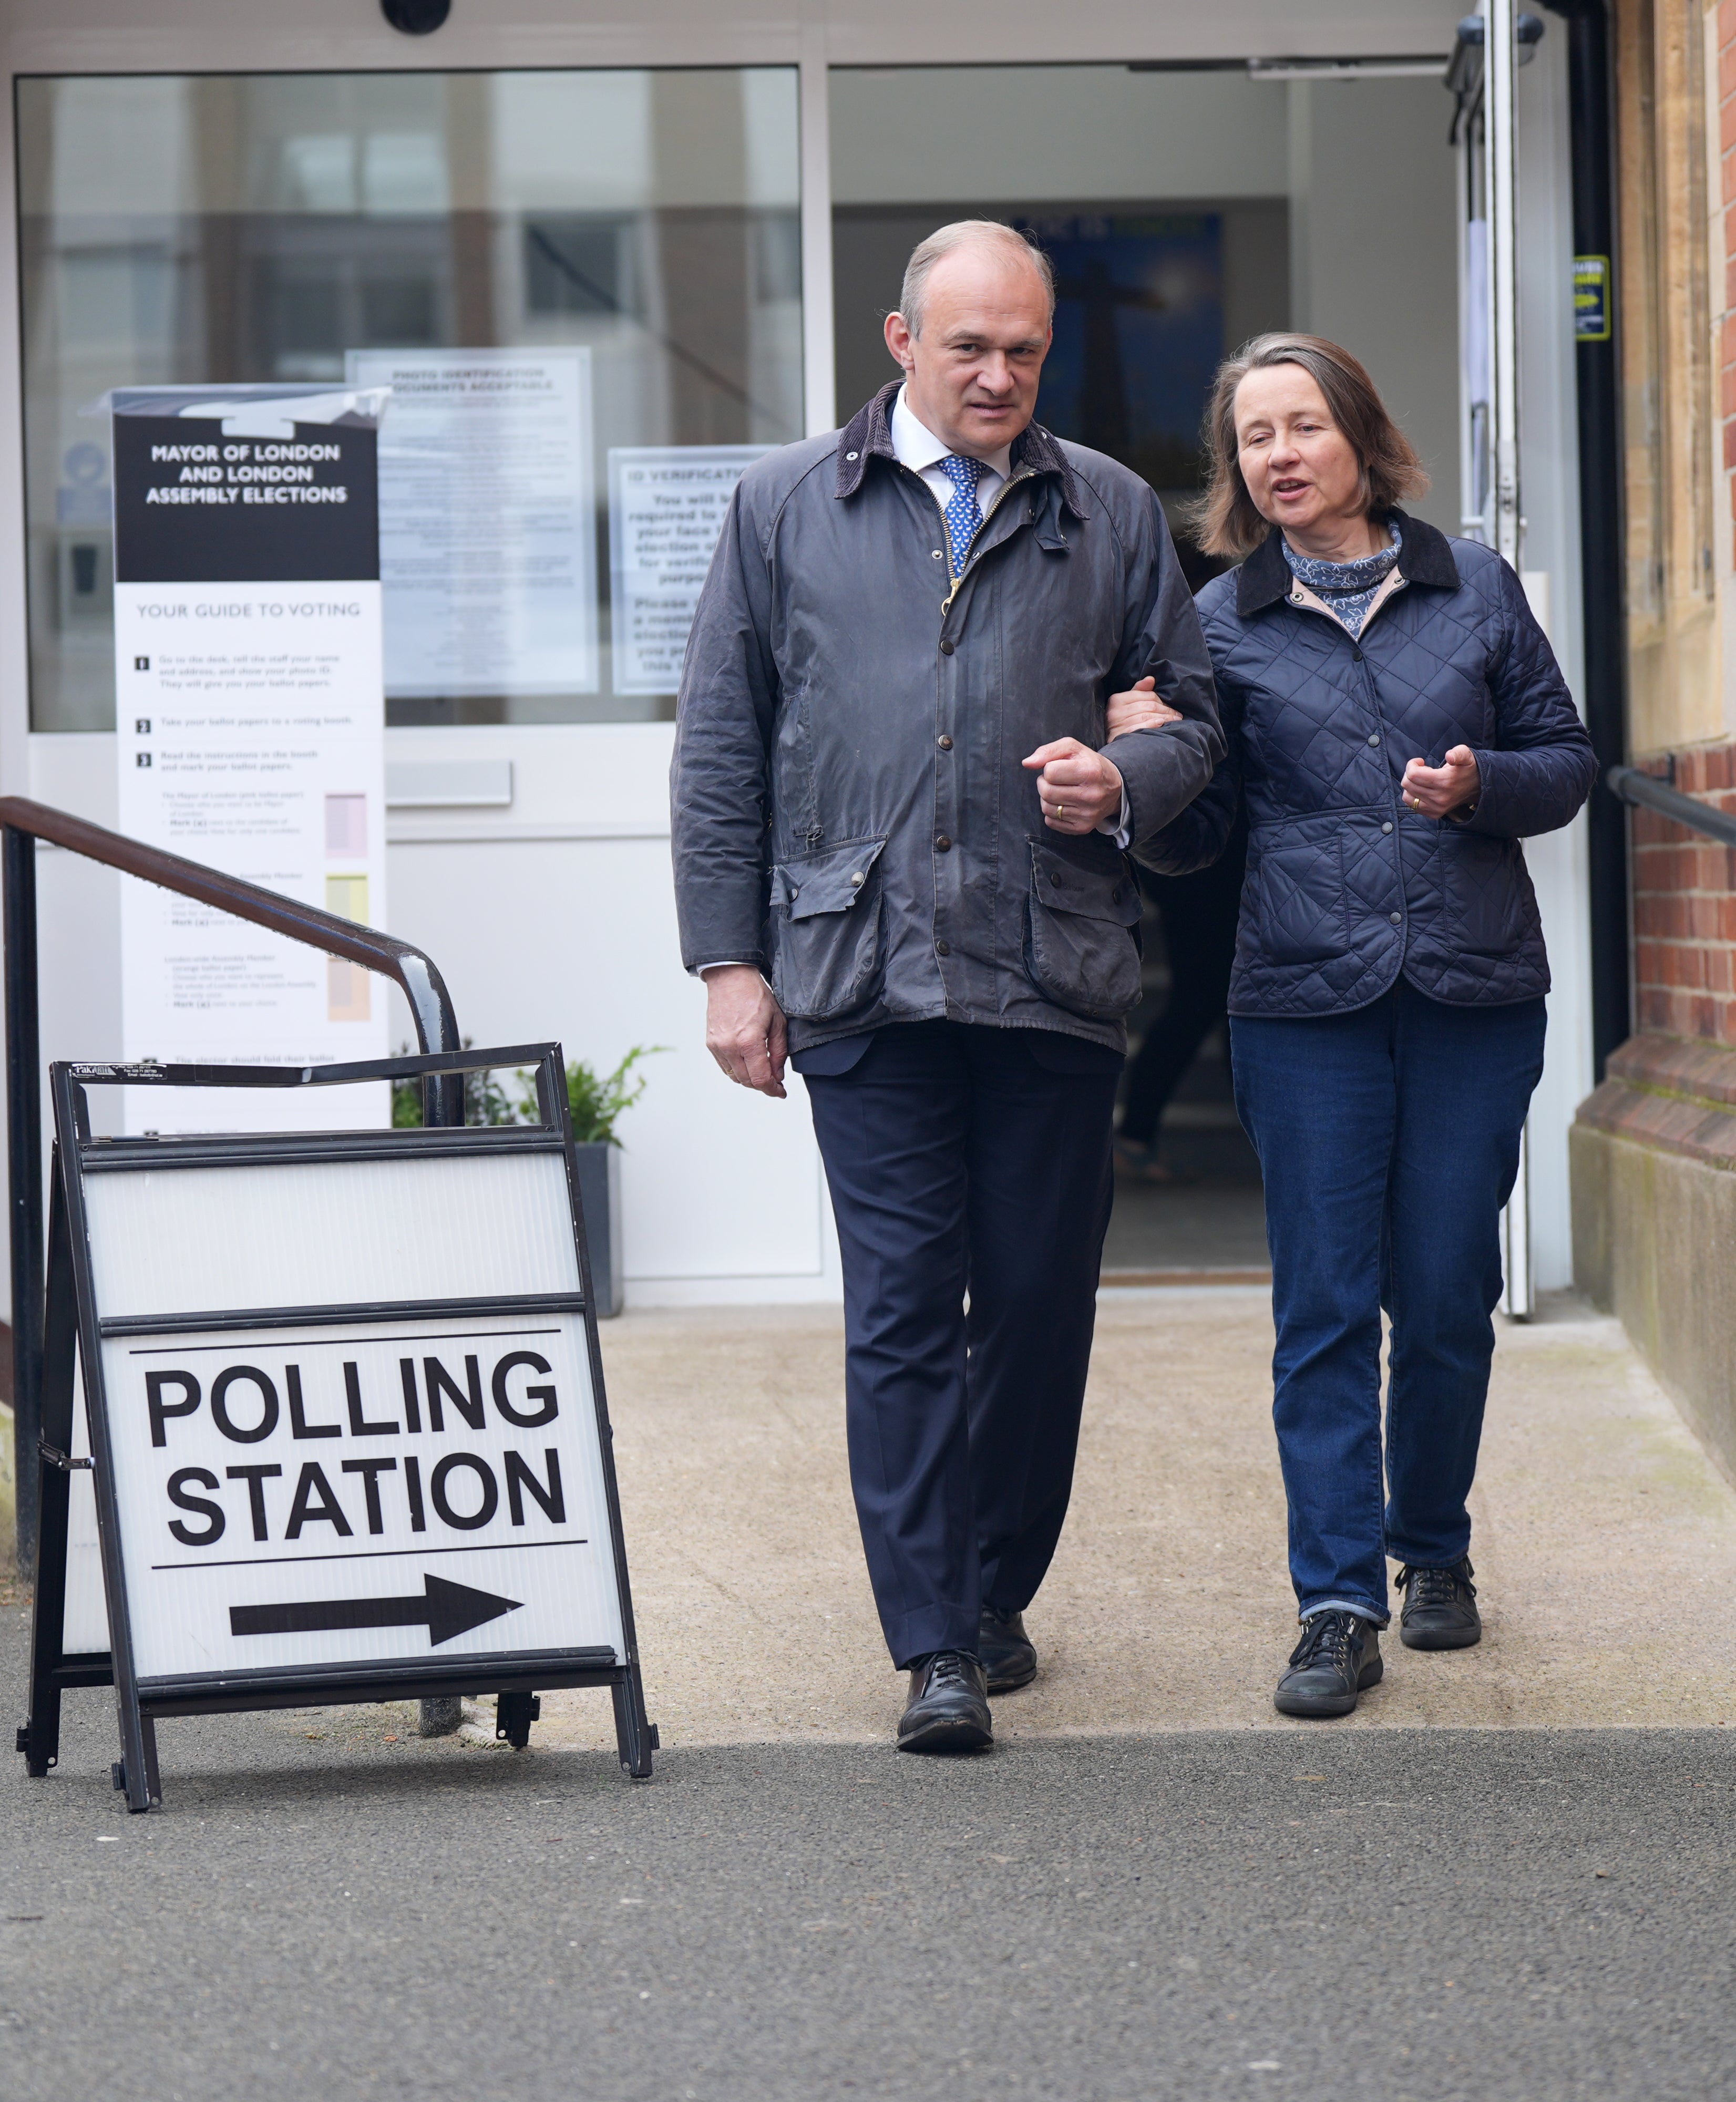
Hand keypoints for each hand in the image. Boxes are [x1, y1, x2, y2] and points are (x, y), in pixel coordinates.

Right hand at [702, 964, 787, 1097]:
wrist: (730, 979)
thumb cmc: (755, 995)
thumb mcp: (777, 1022)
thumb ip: (779, 1052)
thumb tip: (778, 1075)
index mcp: (748, 1041)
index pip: (760, 1079)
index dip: (773, 1090)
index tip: (781, 1092)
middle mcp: (729, 1047)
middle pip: (747, 1081)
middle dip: (763, 1085)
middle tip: (775, 1082)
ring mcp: (717, 1046)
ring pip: (735, 1077)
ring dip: (750, 1079)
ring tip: (762, 1071)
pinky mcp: (710, 1043)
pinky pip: (725, 1067)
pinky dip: (737, 1070)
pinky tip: (748, 1063)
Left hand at [1021, 737, 1125, 833]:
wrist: (1115, 788)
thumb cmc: (1090, 765)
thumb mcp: (1073, 748)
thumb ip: (1048, 751)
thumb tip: (1027, 763)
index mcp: (1090, 772)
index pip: (1050, 772)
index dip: (1049, 768)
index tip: (1058, 768)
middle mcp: (1091, 796)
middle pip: (1046, 792)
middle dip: (1044, 783)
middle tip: (1055, 780)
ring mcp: (1087, 815)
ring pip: (1046, 808)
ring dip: (1047, 798)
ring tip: (1059, 791)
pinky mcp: (1082, 828)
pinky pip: (1051, 822)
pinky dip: (1051, 812)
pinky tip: (1063, 804)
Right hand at [1105, 675, 1182, 740]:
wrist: (1112, 749)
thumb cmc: (1121, 722)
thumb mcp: (1127, 705)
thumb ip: (1139, 691)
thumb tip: (1151, 679)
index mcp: (1117, 700)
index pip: (1145, 695)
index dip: (1161, 700)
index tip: (1171, 707)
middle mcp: (1116, 711)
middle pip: (1148, 706)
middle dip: (1166, 710)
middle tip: (1177, 715)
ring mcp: (1118, 724)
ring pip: (1147, 716)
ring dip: (1164, 718)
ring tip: (1175, 720)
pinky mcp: (1122, 736)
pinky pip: (1141, 727)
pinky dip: (1153, 724)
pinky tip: (1161, 724)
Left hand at [1401, 745, 1480, 819]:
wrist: (1478, 786)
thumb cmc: (1467, 768)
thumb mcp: (1465, 754)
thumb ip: (1458, 753)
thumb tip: (1450, 756)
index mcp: (1444, 781)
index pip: (1413, 774)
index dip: (1412, 764)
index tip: (1420, 761)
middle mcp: (1439, 797)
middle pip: (1407, 784)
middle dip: (1410, 773)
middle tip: (1422, 769)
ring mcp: (1436, 807)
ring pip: (1407, 796)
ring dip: (1410, 785)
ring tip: (1422, 780)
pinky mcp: (1434, 814)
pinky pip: (1412, 805)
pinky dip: (1412, 796)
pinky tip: (1421, 789)